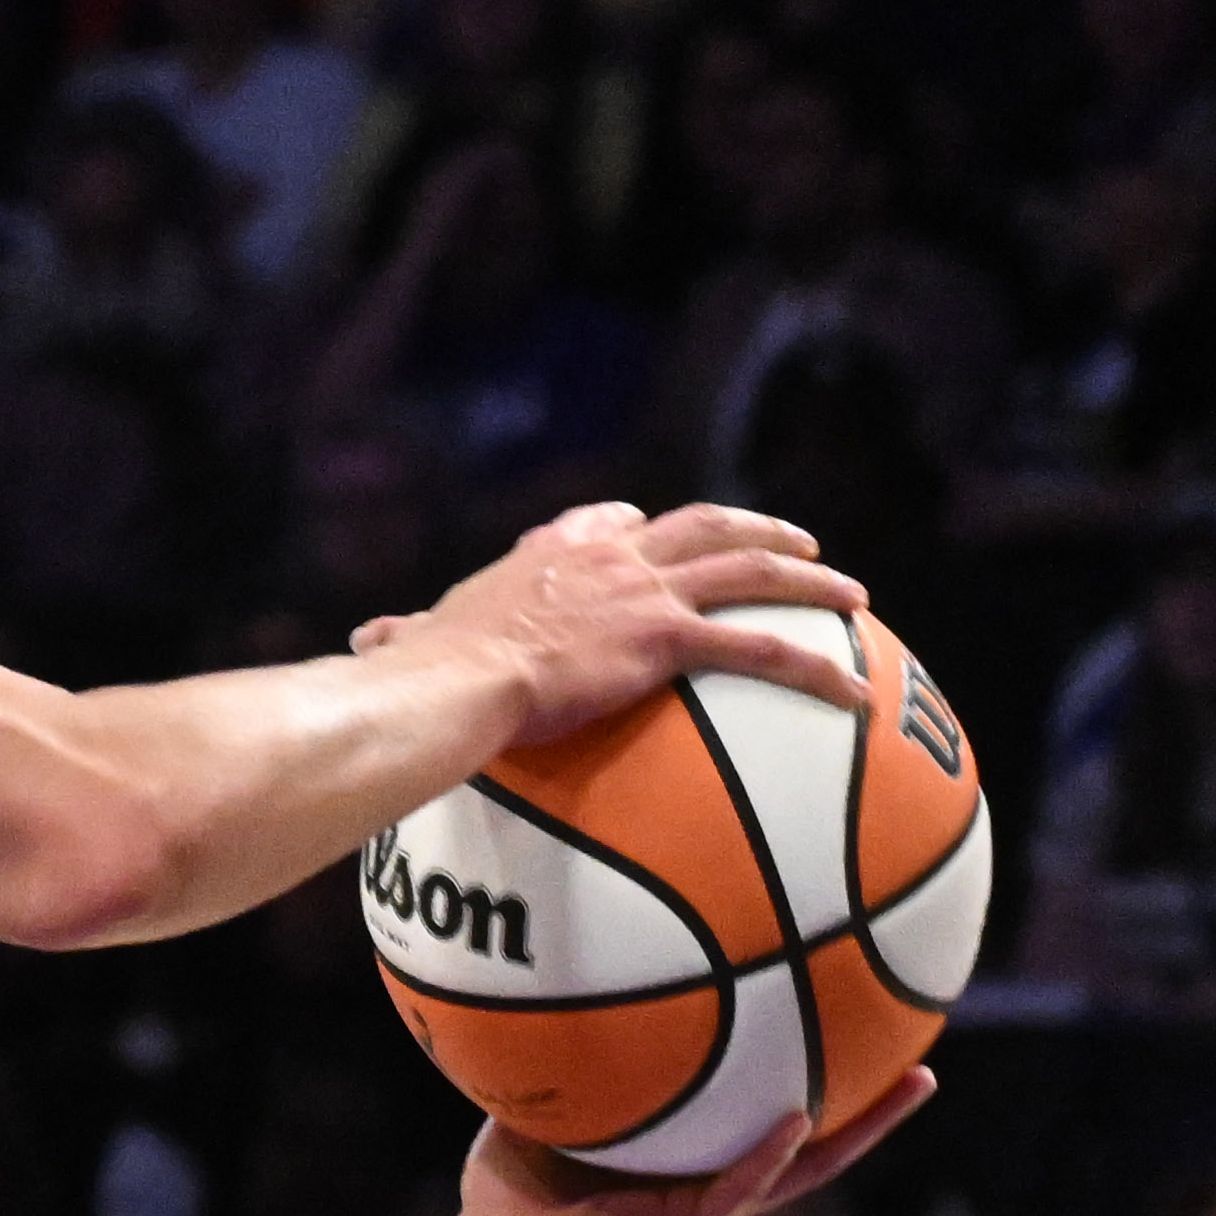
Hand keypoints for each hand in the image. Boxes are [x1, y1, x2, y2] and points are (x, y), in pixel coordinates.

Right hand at [355, 498, 865, 748]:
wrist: (457, 680)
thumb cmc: (430, 670)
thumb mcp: (417, 637)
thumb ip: (402, 636)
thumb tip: (362, 644)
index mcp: (554, 558)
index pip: (607, 521)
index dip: (636, 523)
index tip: (653, 526)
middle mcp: (609, 560)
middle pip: (701, 526)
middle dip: (755, 529)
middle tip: (796, 543)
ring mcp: (644, 591)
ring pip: (748, 570)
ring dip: (808, 579)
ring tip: (852, 595)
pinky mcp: (667, 636)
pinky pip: (759, 648)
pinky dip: (813, 667)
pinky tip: (851, 694)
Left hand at [452, 1068, 934, 1215]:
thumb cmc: (510, 1190)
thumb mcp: (550, 1107)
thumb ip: (576, 1058)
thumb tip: (572, 975)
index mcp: (691, 1167)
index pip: (769, 1126)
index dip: (816, 1093)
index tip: (856, 1045)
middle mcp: (712, 1191)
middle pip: (813, 1149)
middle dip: (871, 1113)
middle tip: (924, 1065)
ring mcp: (705, 1214)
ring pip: (801, 1171)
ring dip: (854, 1133)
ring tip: (906, 1086)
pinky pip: (737, 1188)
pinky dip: (767, 1155)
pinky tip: (796, 1120)